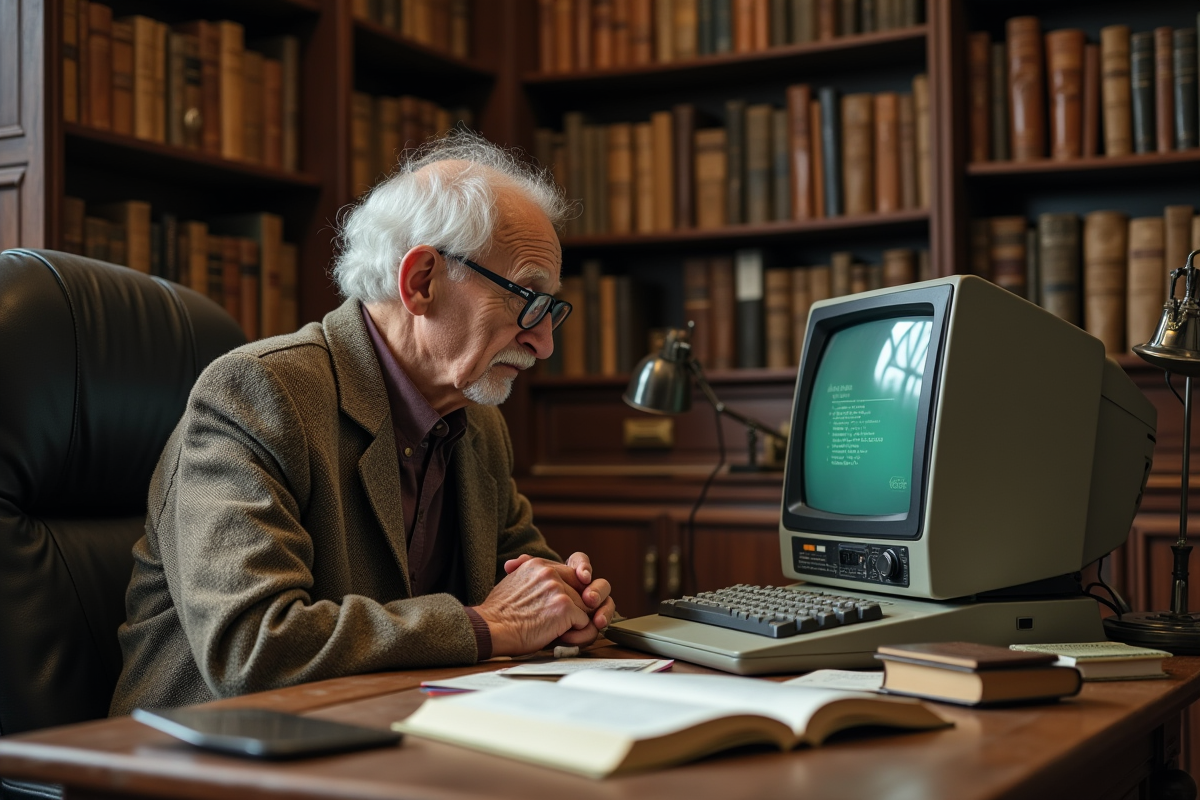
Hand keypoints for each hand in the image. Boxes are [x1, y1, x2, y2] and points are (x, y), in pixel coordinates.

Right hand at [475, 558, 592, 656]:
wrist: (491, 629)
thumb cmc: (499, 614)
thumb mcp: (514, 583)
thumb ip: (534, 579)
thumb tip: (550, 581)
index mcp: (537, 564)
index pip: (569, 574)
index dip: (570, 591)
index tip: (562, 604)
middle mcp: (549, 572)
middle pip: (580, 591)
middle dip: (574, 607)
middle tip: (555, 621)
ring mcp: (558, 589)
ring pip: (584, 607)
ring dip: (573, 621)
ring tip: (553, 628)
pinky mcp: (565, 607)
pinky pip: (584, 622)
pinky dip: (574, 632)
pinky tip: (556, 635)